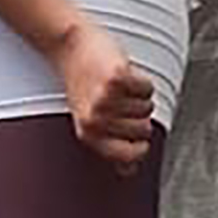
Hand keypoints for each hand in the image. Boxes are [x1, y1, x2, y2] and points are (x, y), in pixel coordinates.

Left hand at [54, 23, 156, 169]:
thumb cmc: (82, 83)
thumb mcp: (90, 120)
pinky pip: (147, 88)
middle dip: (138, 115)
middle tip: (118, 100)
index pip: (130, 156)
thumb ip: (110, 146)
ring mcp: (105, 99)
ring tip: (117, 86)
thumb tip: (129, 172)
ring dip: (138, 95)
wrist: (69, 46)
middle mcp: (95, 120)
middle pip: (143, 129)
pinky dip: (141, 79)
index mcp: (88, 134)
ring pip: (147, 108)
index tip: (136, 134)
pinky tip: (122, 73)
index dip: (140, 146)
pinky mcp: (117, 78)